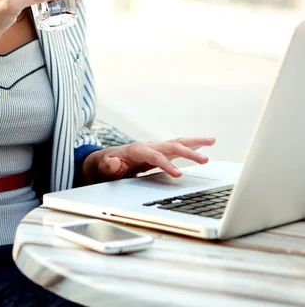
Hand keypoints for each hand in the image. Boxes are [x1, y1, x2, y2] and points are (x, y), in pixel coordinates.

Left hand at [81, 137, 215, 184]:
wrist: (106, 161)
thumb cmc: (106, 166)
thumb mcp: (104, 169)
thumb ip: (109, 166)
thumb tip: (113, 162)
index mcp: (136, 150)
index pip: (154, 156)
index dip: (166, 164)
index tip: (178, 175)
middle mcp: (148, 145)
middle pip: (170, 146)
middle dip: (188, 152)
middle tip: (205, 160)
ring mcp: (155, 147)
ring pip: (177, 143)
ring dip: (194, 143)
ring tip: (212, 141)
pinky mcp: (160, 151)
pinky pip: (178, 147)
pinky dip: (191, 145)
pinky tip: (205, 144)